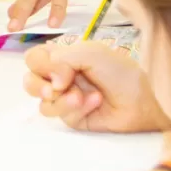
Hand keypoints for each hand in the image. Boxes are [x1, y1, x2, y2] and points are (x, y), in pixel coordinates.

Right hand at [23, 40, 170, 132]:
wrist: (140, 104)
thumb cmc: (120, 74)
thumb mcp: (92, 53)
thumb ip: (63, 57)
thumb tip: (51, 82)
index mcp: (65, 57)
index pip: (35, 57)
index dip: (41, 63)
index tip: (60, 68)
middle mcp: (60, 76)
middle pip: (30, 78)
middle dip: (39, 84)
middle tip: (58, 87)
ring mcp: (64, 97)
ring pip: (40, 100)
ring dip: (62, 98)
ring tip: (82, 96)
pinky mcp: (69, 117)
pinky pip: (57, 113)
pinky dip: (74, 107)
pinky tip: (93, 103)